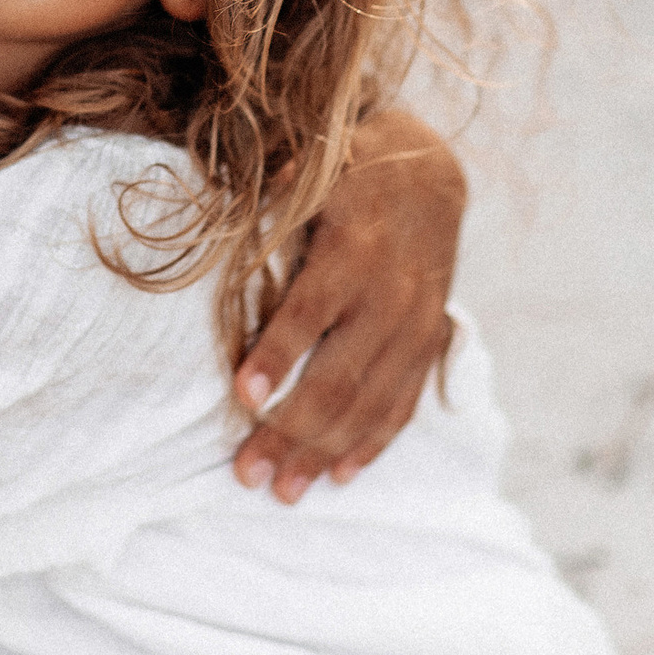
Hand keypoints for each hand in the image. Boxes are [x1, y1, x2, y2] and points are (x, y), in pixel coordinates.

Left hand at [230, 109, 464, 501]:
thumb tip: (224, 193)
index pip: (311, 311)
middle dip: (291, 431)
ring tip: (283, 490)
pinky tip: (339, 476)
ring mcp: (414, 325)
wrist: (429, 174)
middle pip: (338, 375)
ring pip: (369, 403)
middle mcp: (389, 294)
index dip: (278, 354)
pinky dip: (372, 444)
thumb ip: (278, 189)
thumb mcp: (315, 164)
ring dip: (324, 452)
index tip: (242, 396)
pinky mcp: (427, 343)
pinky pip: (402, 404)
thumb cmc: (348, 170)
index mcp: (353, 248)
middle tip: (247, 474)